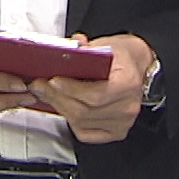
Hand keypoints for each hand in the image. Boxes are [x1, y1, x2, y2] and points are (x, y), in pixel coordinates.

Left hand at [27, 33, 156, 144]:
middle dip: (57, 97)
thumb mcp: (106, 45)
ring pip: (82, 122)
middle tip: (40, 86)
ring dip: (60, 108)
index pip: (95, 95)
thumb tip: (65, 51)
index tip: (53, 80)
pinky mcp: (116, 131)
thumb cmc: (122, 56)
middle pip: (84, 111)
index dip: (71, 89)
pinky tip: (64, 108)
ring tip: (47, 95)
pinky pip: (86, 133)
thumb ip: (84, 50)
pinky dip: (71, 121)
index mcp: (128, 83)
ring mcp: (123, 122)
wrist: (139, 67)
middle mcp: (128, 106)